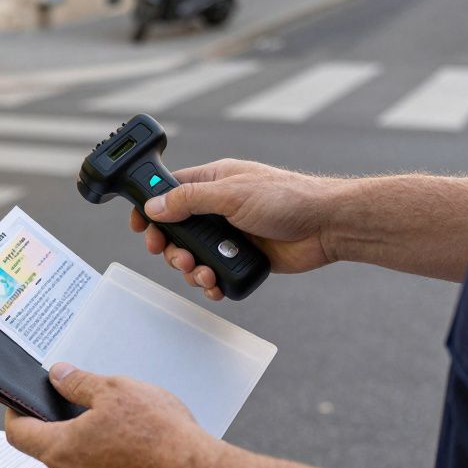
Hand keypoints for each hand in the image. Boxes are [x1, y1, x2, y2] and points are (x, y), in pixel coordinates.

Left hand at [4, 363, 214, 467]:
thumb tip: (59, 375)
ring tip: (117, 417)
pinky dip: (106, 452)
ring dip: (87, 436)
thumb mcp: (113, 390)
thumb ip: (78, 382)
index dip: (15, 411)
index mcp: (61, 450)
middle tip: (80, 398)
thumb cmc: (159, 436)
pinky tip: (132, 437)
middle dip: (59, 419)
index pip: (17, 433)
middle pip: (47, 445)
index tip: (21, 399)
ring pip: (76, 458)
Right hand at [131, 159, 339, 300]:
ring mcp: (230, 234)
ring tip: (203, 273)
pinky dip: (210, 283)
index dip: (152, 209)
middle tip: (178, 257)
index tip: (141, 227)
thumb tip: (155, 206)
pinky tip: (215, 285)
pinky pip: (215, 273)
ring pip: (194, 256)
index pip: (170, 191)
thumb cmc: (288, 198)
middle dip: (172, 248)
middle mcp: (219, 208)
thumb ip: (190, 200)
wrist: (327, 226)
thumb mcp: (232, 194)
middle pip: (177, 231)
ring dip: (192, 269)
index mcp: (214, 182)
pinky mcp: (243, 258)